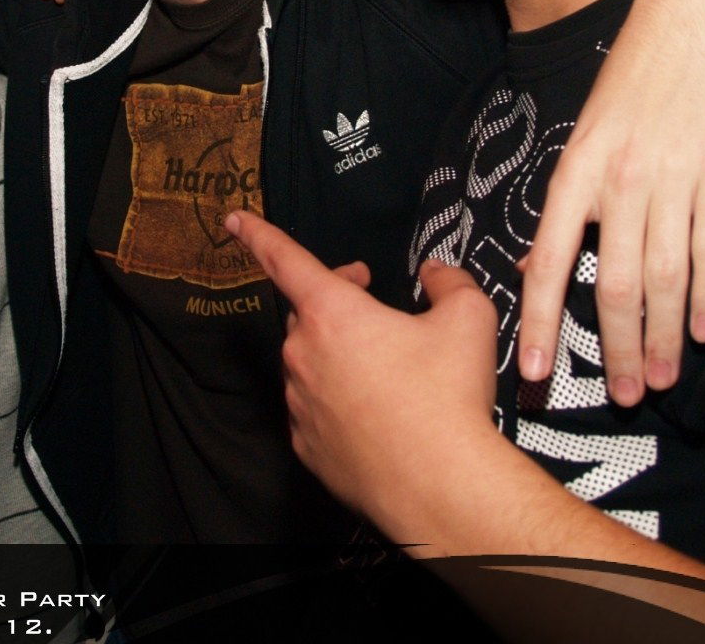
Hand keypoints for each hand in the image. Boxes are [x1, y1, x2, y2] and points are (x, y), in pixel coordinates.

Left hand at [227, 210, 496, 537]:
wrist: (439, 485)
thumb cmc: (447, 400)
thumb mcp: (468, 319)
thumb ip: (449, 281)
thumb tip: (436, 274)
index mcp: (333, 314)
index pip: (284, 260)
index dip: (258, 234)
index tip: (235, 219)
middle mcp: (304, 355)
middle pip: (307, 312)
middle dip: (335, 300)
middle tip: (370, 302)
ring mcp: (300, 403)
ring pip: (309, 363)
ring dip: (337, 355)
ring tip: (385, 368)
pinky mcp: (306, 444)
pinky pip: (314, 408)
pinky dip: (336, 400)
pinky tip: (375, 409)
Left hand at [517, 0, 704, 405]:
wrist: (693, 17)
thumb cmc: (631, 79)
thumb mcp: (584, 134)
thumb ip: (569, 201)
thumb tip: (540, 263)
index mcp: (575, 170)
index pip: (548, 261)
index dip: (539, 322)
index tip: (533, 375)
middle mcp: (620, 181)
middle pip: (613, 284)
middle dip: (614, 348)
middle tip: (621, 397)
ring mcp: (673, 179)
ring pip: (663, 277)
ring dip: (661, 336)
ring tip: (660, 381)